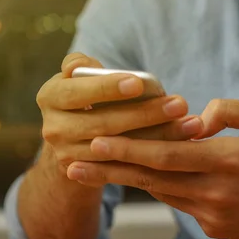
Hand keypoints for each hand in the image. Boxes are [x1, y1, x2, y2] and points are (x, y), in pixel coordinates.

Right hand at [36, 53, 202, 173]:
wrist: (68, 138)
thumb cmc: (82, 95)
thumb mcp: (76, 77)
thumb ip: (80, 64)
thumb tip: (83, 66)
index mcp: (49, 96)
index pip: (78, 92)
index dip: (107, 88)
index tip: (138, 83)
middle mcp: (52, 128)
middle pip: (102, 123)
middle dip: (143, 114)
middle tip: (179, 104)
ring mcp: (67, 154)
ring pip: (116, 148)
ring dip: (156, 137)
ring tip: (189, 124)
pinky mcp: (84, 174)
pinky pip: (122, 166)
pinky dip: (150, 155)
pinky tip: (179, 145)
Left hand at [67, 99, 238, 238]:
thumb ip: (228, 110)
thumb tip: (193, 118)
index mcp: (227, 161)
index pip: (167, 155)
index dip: (130, 149)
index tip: (98, 141)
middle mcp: (215, 191)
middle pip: (152, 179)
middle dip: (109, 170)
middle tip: (73, 163)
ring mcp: (212, 214)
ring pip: (159, 192)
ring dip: (125, 181)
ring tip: (90, 170)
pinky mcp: (212, 227)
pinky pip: (177, 202)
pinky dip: (157, 187)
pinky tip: (137, 175)